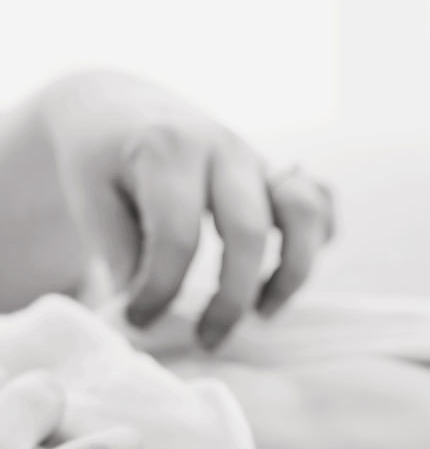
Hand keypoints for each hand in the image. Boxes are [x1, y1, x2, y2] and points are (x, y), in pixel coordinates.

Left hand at [37, 71, 334, 346]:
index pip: (177, 236)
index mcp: (170, 149)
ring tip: (264, 314)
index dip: (160, 290)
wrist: (121, 109)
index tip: (140, 321)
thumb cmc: (101, 160)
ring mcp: (260, 157)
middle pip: (247, 232)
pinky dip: (318, 240)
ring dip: (292, 273)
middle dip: (230, 299)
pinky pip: (323, 203)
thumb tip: (146, 309)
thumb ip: (118, 250)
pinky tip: (286, 272)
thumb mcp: (88, 197)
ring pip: (304, 212)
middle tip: (208, 339)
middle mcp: (225, 147)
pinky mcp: (281, 170)